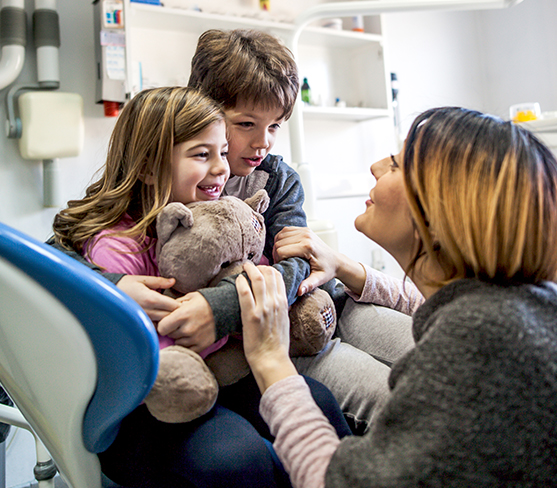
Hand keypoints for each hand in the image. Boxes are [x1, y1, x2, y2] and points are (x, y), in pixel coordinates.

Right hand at [117, 275, 179, 321]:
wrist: (107, 295)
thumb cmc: (125, 285)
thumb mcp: (142, 279)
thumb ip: (159, 281)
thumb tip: (173, 281)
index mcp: (151, 299)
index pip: (173, 306)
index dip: (181, 305)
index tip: (184, 302)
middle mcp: (148, 311)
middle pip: (171, 317)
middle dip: (177, 314)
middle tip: (182, 309)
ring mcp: (143, 319)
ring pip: (163, 324)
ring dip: (170, 320)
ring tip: (173, 314)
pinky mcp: (139, 323)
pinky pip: (154, 327)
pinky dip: (160, 324)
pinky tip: (162, 319)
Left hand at [157, 292, 215, 352]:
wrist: (225, 309)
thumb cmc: (205, 302)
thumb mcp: (188, 298)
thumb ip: (174, 305)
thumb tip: (163, 312)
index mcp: (182, 315)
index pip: (161, 328)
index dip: (163, 324)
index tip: (167, 321)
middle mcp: (187, 329)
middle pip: (169, 335)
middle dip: (172, 329)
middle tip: (180, 323)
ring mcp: (194, 339)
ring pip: (177, 342)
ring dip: (180, 337)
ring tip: (188, 328)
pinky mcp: (201, 346)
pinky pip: (187, 349)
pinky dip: (188, 343)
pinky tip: (192, 335)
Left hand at [236, 262, 297, 392]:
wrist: (271, 359)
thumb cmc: (277, 344)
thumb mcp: (285, 321)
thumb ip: (282, 308)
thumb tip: (280, 300)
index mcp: (284, 303)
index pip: (278, 277)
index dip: (268, 269)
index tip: (261, 268)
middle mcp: (275, 303)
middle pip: (268, 274)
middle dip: (257, 267)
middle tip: (249, 266)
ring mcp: (263, 308)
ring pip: (257, 280)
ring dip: (249, 270)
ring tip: (243, 267)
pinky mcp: (250, 316)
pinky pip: (244, 293)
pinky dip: (240, 283)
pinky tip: (237, 280)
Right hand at [273, 226, 341, 294]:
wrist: (336, 261)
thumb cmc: (327, 270)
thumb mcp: (319, 279)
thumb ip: (308, 285)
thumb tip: (299, 291)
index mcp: (308, 247)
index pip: (281, 251)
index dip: (277, 260)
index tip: (281, 266)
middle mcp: (306, 236)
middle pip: (279, 243)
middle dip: (276, 253)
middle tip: (280, 262)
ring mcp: (305, 231)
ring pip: (280, 235)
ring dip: (277, 245)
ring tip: (281, 255)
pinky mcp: (304, 229)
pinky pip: (285, 230)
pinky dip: (281, 238)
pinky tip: (284, 247)